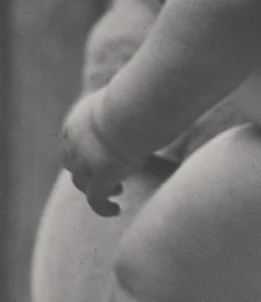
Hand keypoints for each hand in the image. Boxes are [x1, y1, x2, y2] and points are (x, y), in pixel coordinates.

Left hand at [61, 91, 140, 216]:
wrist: (130, 113)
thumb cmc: (136, 99)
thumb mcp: (123, 97)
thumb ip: (127, 101)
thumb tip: (146, 91)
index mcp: (77, 121)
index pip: (73, 140)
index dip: (84, 150)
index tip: (101, 153)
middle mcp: (74, 144)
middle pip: (73, 163)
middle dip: (87, 170)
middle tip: (109, 171)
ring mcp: (84, 163)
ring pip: (82, 183)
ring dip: (96, 188)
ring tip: (118, 191)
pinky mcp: (98, 178)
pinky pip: (95, 200)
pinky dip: (103, 207)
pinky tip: (116, 210)